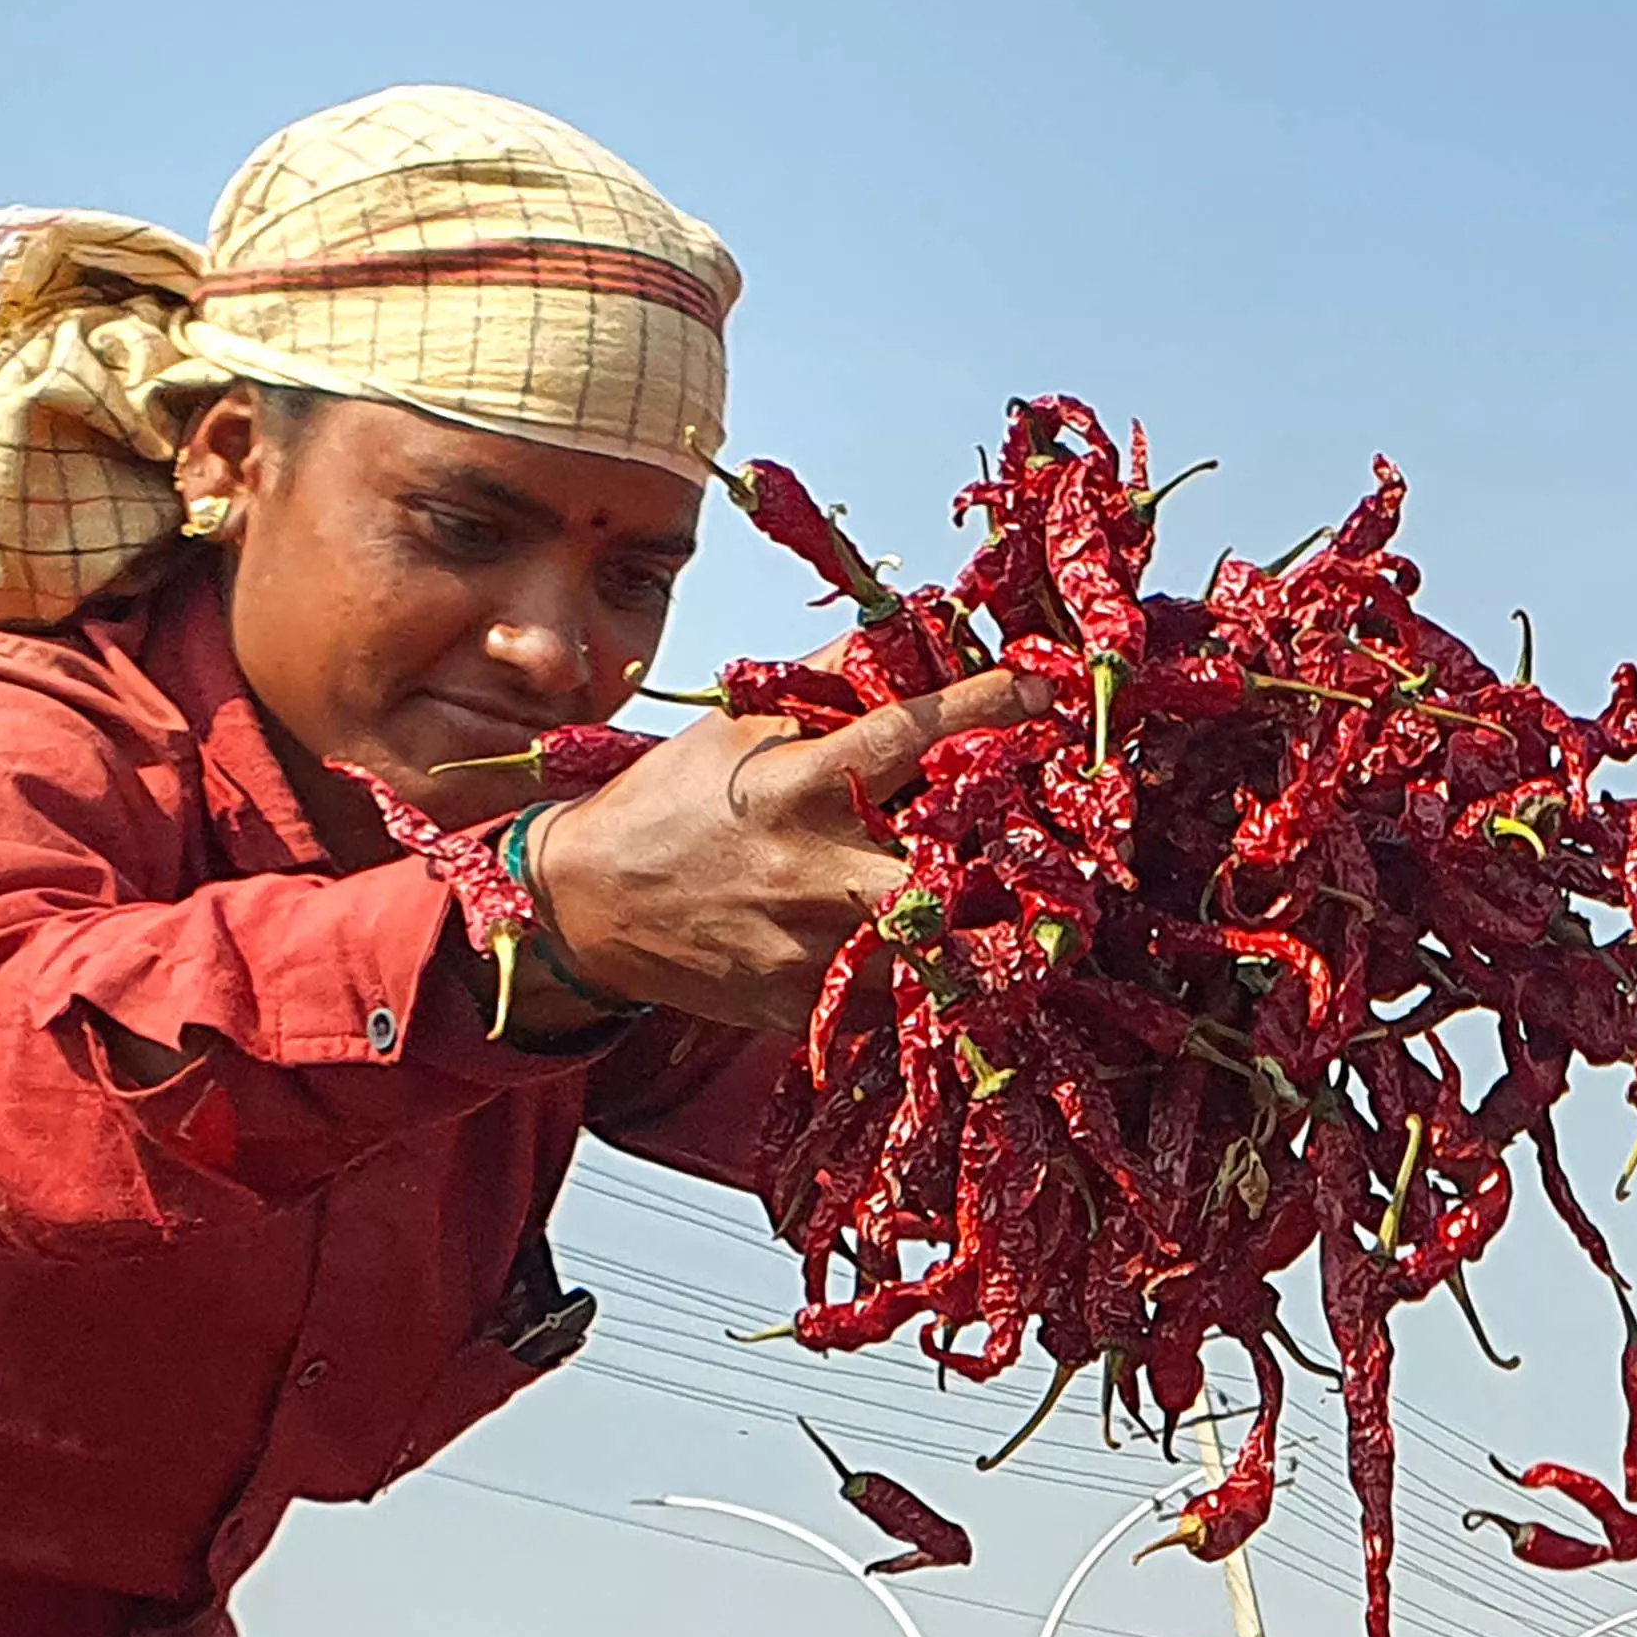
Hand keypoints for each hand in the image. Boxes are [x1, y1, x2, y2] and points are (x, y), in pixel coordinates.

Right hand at [519, 669, 1047, 1034]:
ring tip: (1020, 910)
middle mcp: (810, 867)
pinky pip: (896, 1000)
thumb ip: (823, 687)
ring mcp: (810, 946)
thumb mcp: (738, 727)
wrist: (590, 903)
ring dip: (983, 929)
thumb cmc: (673, 804)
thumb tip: (905, 630)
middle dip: (1002, 853)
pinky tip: (955, 961)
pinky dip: (931, 980)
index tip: (1040, 693)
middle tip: (1047, 838)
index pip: (905, 733)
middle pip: (941, 865)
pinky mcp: (806, 1006)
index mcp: (797, 784)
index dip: (980, 709)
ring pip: (932, 949)